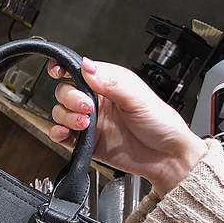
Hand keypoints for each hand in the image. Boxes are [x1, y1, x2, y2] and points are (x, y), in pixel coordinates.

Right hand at [46, 58, 206, 195]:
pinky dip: (57, 133)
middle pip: (65, 92)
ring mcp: (89, 123)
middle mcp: (96, 102)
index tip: (57, 71)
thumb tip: (87, 66)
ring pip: (60, 113)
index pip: (79, 71)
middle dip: (70, 98)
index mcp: (108, 84)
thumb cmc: (160, 123)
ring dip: (66, 117)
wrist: (165, 156)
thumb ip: (111, 82)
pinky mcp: (85, 143)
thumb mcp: (138, 97)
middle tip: (88, 107)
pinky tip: (65, 132)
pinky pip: (61, 136)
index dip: (64, 69)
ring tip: (84, 123)